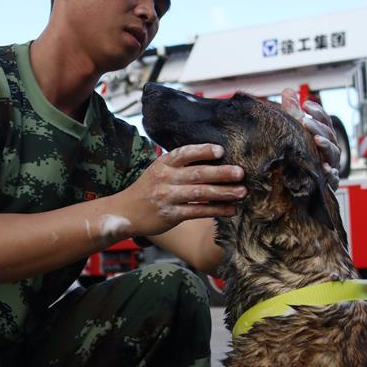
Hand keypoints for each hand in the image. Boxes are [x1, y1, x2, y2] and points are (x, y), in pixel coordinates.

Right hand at [116, 144, 246, 236]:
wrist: (125, 212)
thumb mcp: (158, 170)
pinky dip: (215, 210)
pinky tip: (230, 210)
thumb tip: (214, 157)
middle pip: (197, 173)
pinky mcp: (171, 215)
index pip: (185, 153)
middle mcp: (165, 178)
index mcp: (163, 163)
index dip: (203, 151)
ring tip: (242, 192)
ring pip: (200, 193)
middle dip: (221, 173)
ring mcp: (167, 197)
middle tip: (241, 173)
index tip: (221, 151)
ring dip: (223, 192)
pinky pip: (197, 211)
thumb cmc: (148, 189)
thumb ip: (180, 164)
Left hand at [281, 88, 340, 190]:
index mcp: (323, 136)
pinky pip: (332, 177)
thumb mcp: (296, 132)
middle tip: (306, 122)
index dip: (317, 112)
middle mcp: (329, 149)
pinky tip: (324, 168)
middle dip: (319, 127)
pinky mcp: (328, 181)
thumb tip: (288, 91)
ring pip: (333, 152)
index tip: (305, 105)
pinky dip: (330, 172)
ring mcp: (330, 164)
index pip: (324, 121)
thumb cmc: (300, 156)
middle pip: (329, 135)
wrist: (300, 187)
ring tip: (316, 140)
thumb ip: (293, 112)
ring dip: (325, 145)